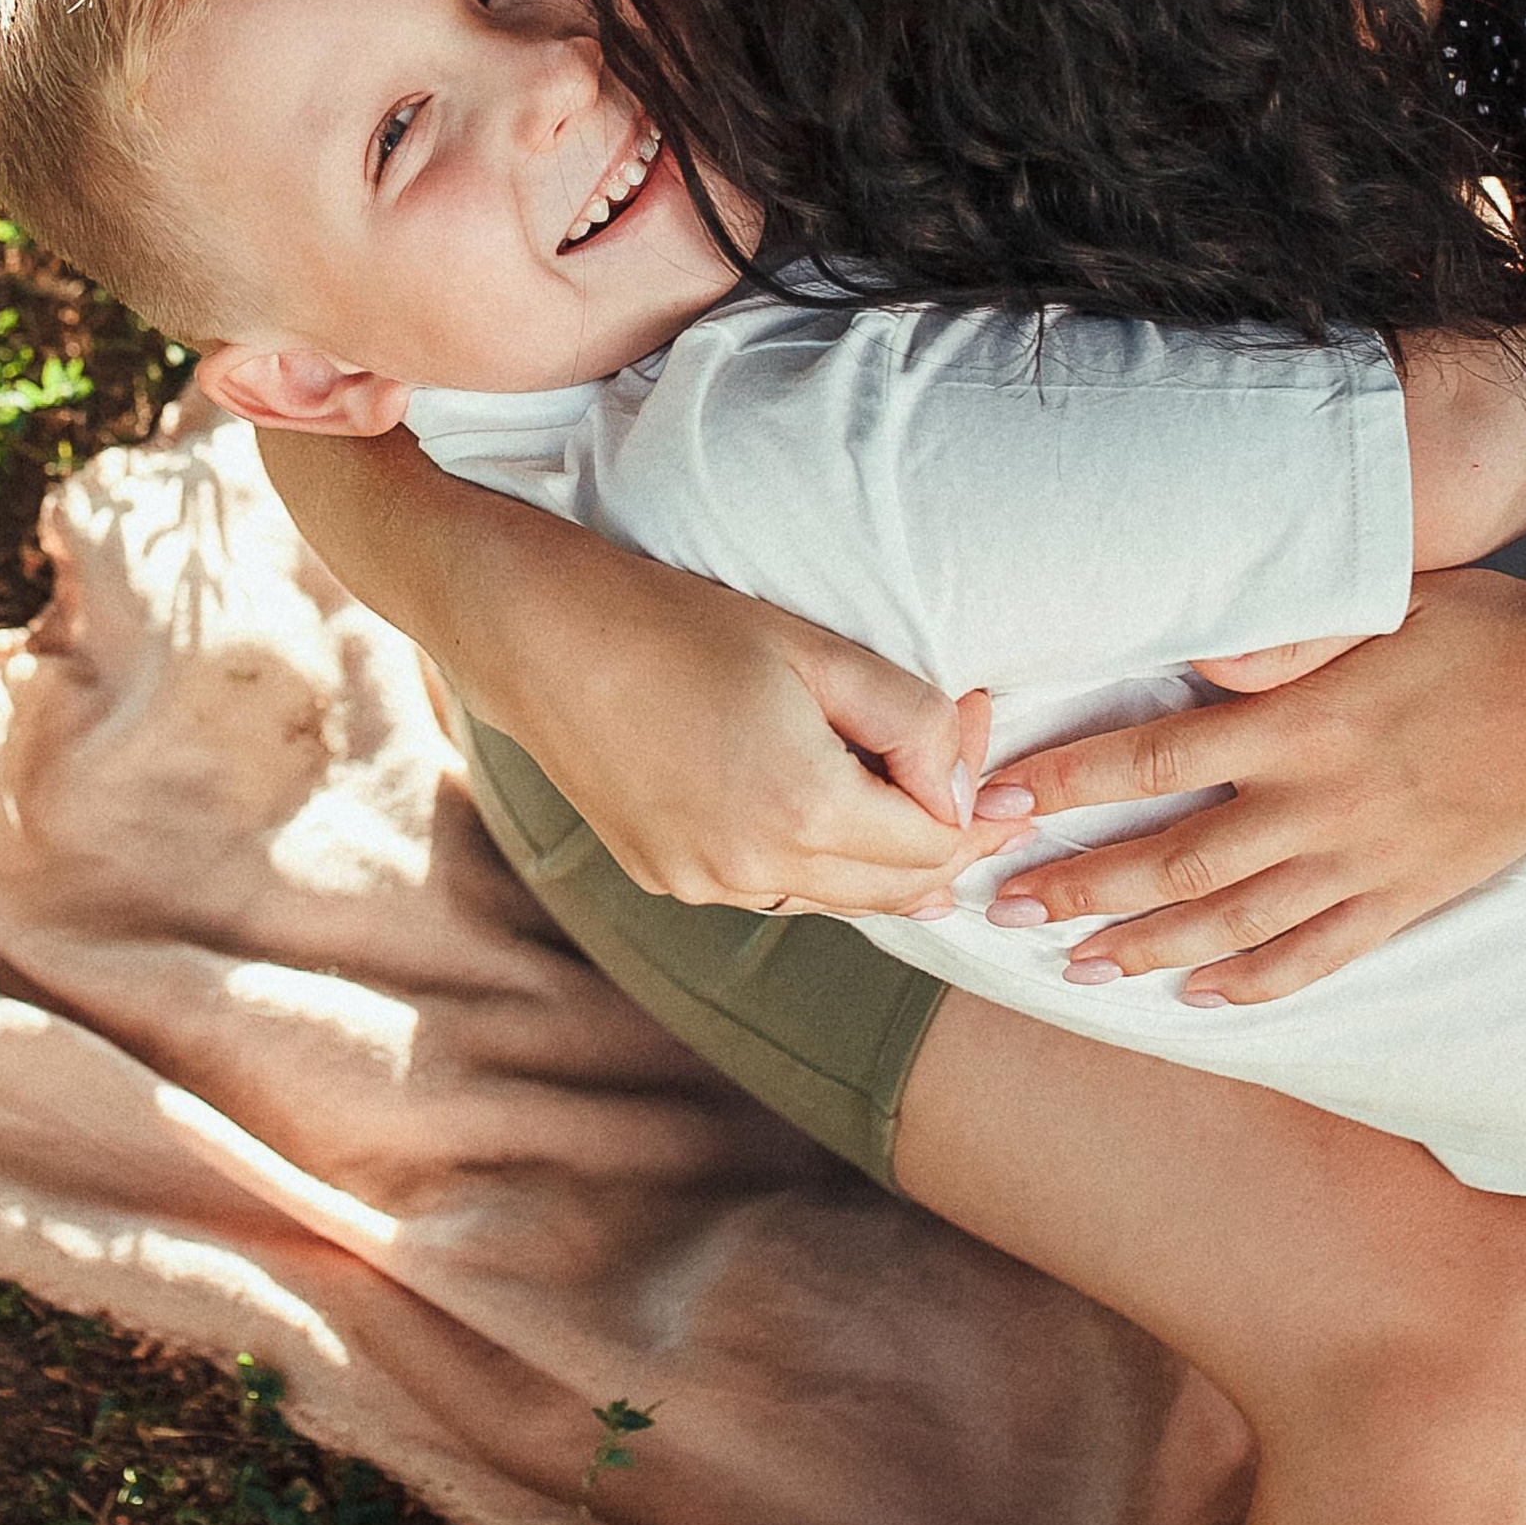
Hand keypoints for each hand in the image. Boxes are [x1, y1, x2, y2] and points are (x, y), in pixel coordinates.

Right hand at [263, 421, 987, 917]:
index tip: (987, 738)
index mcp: (803, 814)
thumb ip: (915, 723)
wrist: (538, 637)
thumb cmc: (677, 623)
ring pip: (838, 901)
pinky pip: (774, 892)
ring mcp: (704, 887)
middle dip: (944, 836)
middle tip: (969, 768)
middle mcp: (755, 875)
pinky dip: (813, 862)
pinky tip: (817, 806)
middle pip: (899, 890)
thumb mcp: (819, 651)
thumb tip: (965, 787)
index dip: (974, 797)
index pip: (937, 845)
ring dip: (881, 856)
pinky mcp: (667, 881)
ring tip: (901, 784)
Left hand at [972, 567, 1525, 1003]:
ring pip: (1233, 923)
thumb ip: (1275, 638)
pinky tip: (1198, 996)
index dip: (1066, 784)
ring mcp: (1365, 860)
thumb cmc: (1475, 628)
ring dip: (1145, 948)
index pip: (1152, 758)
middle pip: (1176, 860)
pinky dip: (1253, 982)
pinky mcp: (1407, 897)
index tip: (995, 804)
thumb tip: (1194, 657)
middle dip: (1080, 887)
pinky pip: (1318, 955)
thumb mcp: (1371, 604)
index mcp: (1299, 721)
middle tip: (1001, 909)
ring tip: (1073, 967)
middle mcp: (1321, 802)